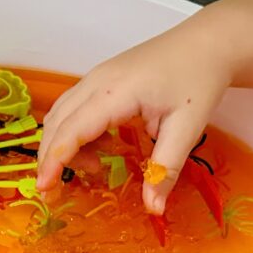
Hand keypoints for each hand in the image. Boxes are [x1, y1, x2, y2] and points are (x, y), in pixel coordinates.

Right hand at [36, 22, 231, 212]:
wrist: (207, 43)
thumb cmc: (198, 79)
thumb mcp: (187, 128)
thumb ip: (165, 169)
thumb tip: (153, 208)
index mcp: (115, 92)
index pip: (72, 130)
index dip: (54, 161)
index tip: (44, 189)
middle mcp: (97, 81)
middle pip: (56, 123)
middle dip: (49, 158)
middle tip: (55, 191)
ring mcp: (96, 77)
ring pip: (60, 115)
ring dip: (62, 146)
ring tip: (91, 169)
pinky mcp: (101, 80)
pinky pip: (73, 108)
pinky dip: (73, 133)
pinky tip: (98, 149)